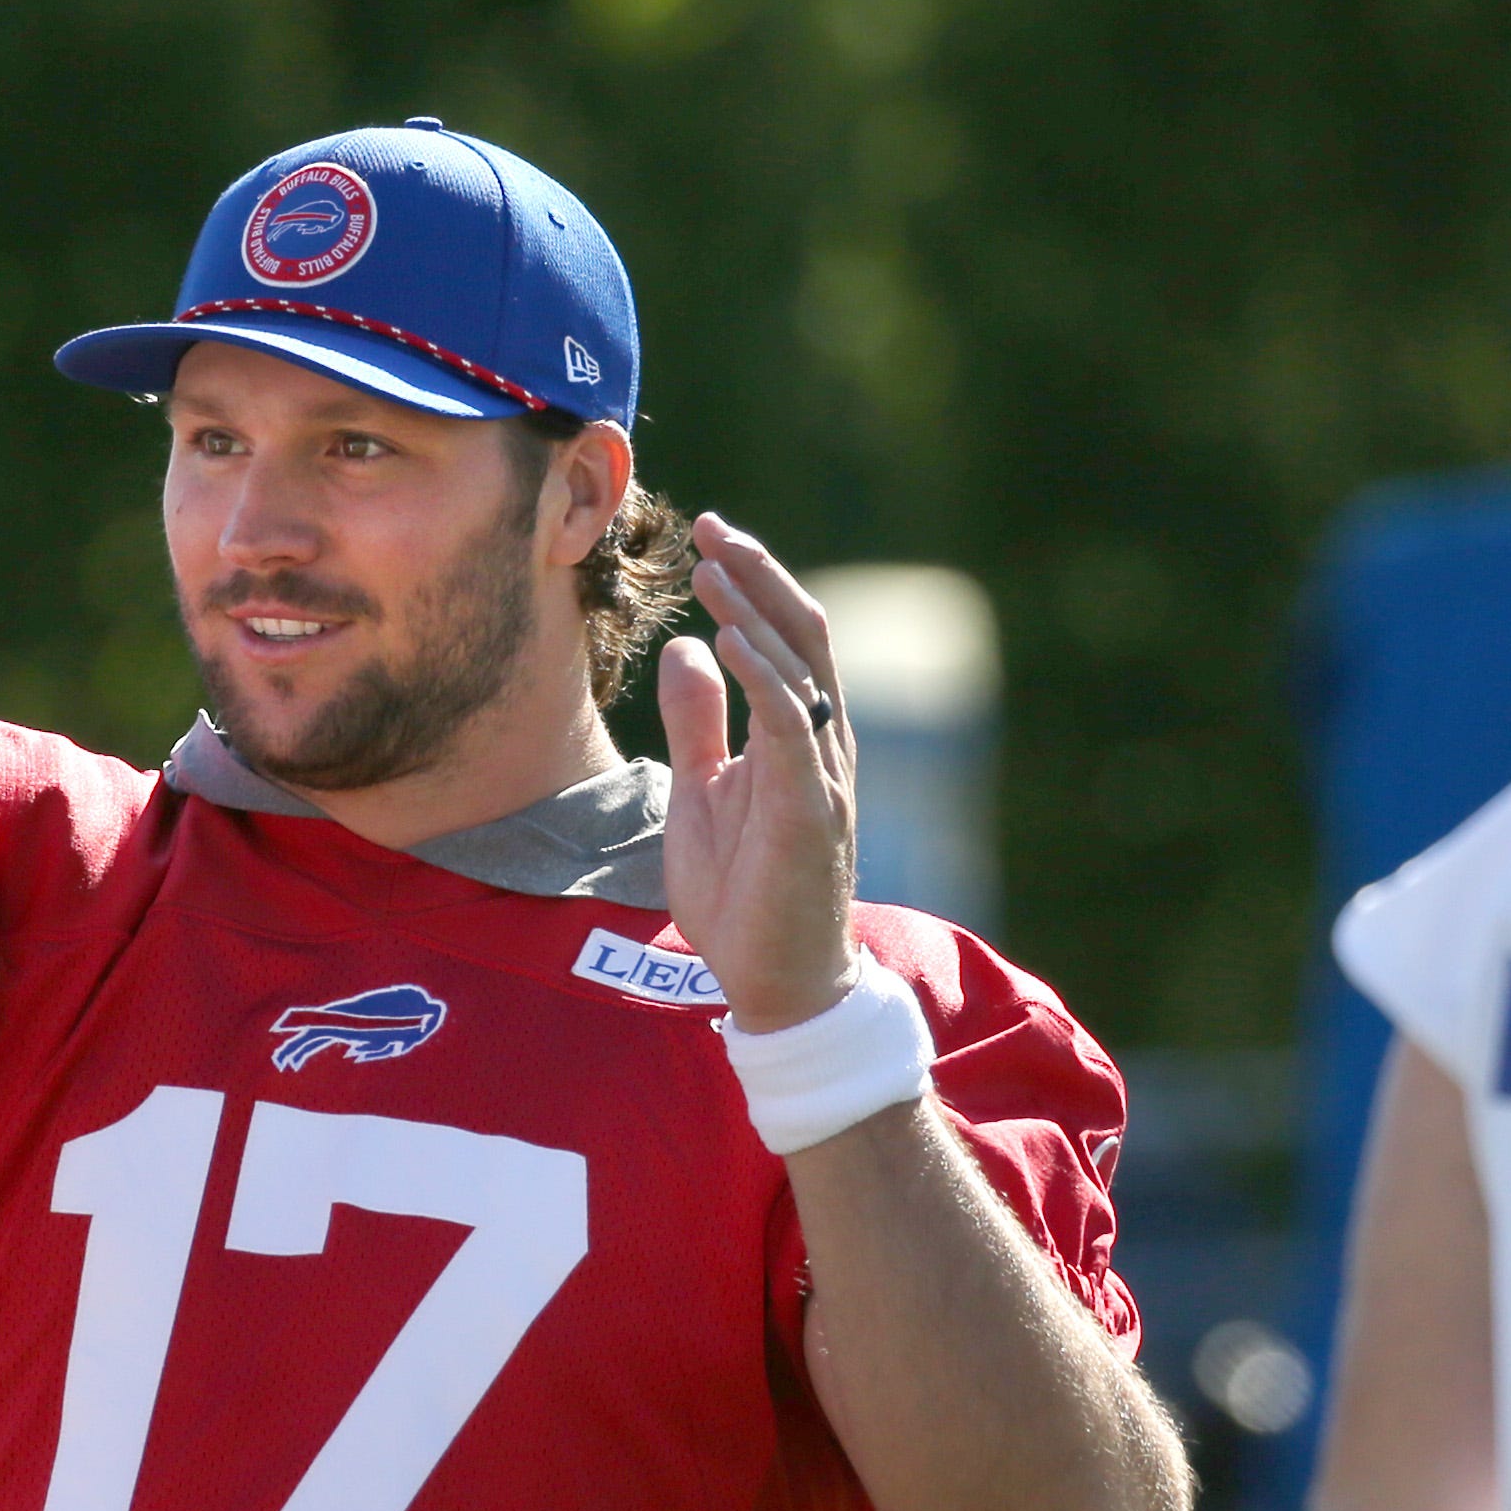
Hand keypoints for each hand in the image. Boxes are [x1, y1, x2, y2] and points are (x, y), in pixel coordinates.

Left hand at [656, 514, 859, 1031]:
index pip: (783, 639)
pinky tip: (729, 636)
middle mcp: (820, 743)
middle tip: (709, 528)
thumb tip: (689, 645)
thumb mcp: (701, 791)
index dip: (749, 585)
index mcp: (795, 735)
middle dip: (756, 575)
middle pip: (801, 635)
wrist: (775, 982)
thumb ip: (697, 720)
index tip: (703, 541)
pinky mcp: (811, 807)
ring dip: (754, 612)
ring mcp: (822, 773)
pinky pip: (791, 726)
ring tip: (712, 568)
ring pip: (799, 669)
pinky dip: (762, 676)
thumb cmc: (743, 893)